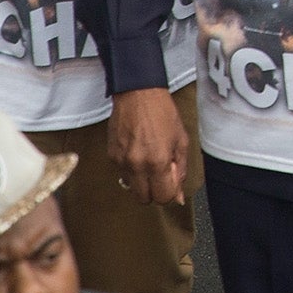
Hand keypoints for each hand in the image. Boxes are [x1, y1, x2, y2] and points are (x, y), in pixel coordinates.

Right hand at [108, 88, 191, 204]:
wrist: (138, 93)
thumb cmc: (162, 113)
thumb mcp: (181, 140)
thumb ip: (180, 169)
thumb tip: (179, 195)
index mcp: (157, 162)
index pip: (162, 197)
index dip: (170, 192)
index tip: (172, 182)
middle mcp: (137, 166)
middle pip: (144, 199)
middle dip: (154, 190)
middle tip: (161, 174)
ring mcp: (121, 162)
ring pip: (132, 187)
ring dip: (142, 180)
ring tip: (149, 158)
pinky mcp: (111, 156)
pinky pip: (122, 173)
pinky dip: (131, 168)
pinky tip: (138, 151)